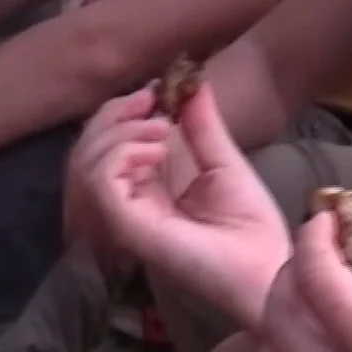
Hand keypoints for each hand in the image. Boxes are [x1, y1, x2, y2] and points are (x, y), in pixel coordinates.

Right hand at [68, 81, 290, 329]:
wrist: (267, 270)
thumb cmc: (250, 225)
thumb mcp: (223, 162)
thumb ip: (202, 126)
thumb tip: (193, 81)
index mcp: (147, 185)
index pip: (108, 143)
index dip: (123, 110)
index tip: (155, 90)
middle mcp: (128, 200)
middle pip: (87, 149)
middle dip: (112, 114)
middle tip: (150, 100)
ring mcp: (123, 216)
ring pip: (84, 164)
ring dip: (118, 133)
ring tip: (160, 130)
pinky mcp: (127, 228)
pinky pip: (100, 184)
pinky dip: (120, 155)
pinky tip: (155, 151)